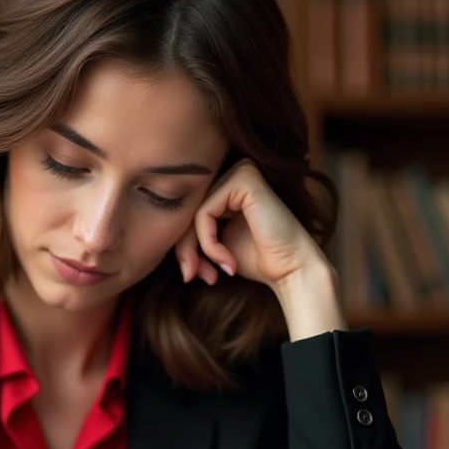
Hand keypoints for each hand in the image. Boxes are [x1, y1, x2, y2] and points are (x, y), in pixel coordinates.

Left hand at [174, 158, 320, 287]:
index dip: (183, 245)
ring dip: (197, 249)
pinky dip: (209, 243)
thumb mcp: (213, 244)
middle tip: (192, 277)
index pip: (188, 210)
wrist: (291, 271)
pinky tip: (228, 262)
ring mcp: (240, 171)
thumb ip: (189, 234)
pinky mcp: (244, 178)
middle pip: (187, 209)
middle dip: (185, 249)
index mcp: (228, 184)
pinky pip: (204, 212)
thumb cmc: (256, 259)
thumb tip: (157, 236)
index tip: (193, 275)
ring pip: (192, 212)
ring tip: (214, 274)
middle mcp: (234, 172)